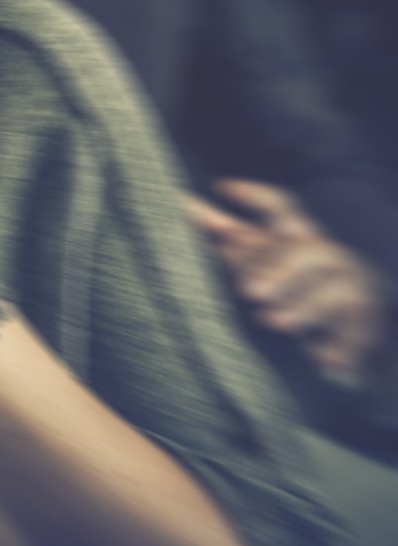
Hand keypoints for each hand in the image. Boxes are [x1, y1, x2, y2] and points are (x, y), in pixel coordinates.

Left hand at [187, 179, 389, 380]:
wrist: (355, 321)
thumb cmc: (296, 280)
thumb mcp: (261, 255)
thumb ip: (225, 232)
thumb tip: (180, 201)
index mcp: (299, 236)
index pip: (283, 207)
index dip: (255, 196)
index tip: (221, 187)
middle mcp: (327, 256)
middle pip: (308, 252)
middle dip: (280, 270)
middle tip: (248, 292)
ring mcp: (351, 288)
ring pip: (331, 293)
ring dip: (302, 309)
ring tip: (271, 320)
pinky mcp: (364, 323)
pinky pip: (352, 332)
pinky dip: (337, 346)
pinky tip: (320, 358)